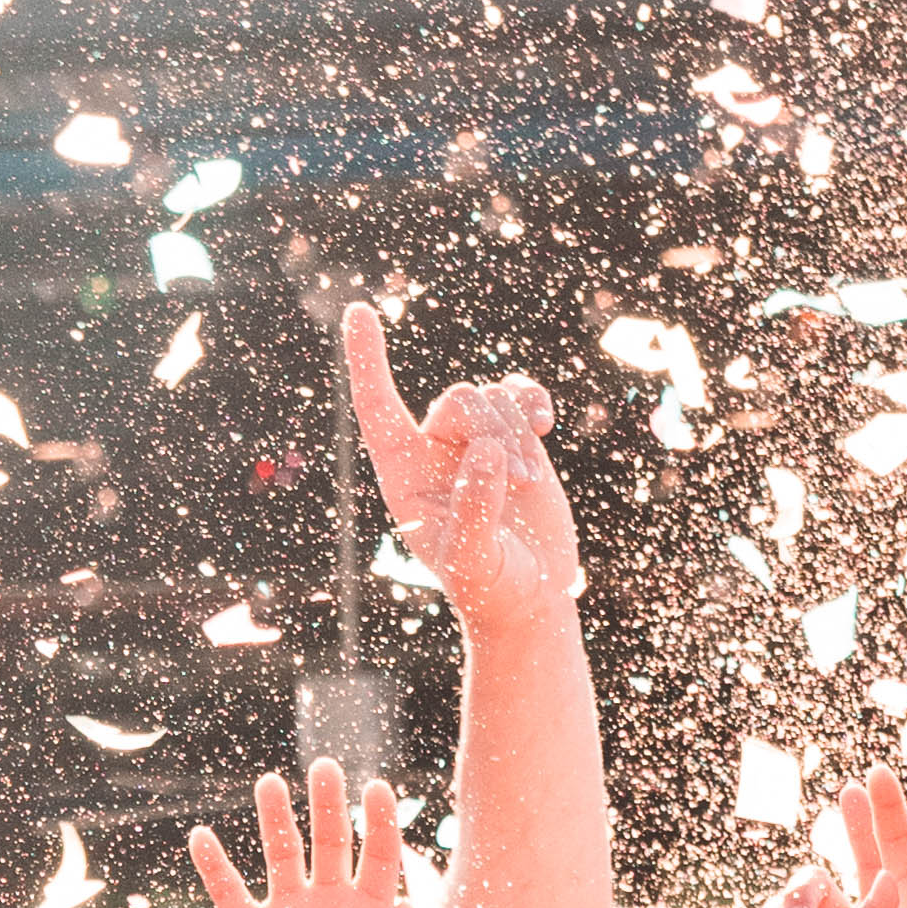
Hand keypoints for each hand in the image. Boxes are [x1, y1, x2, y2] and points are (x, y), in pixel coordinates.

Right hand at [190, 760, 416, 907]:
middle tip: (324, 768)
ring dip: (276, 819)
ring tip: (269, 783)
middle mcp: (329, 906)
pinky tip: (201, 837)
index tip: (377, 788)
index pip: (379, 856)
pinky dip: (214, 866)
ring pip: (281, 855)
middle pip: (330, 842)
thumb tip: (409, 904)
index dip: (379, 822)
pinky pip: (228, 894)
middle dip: (329, 805)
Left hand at [341, 307, 577, 625]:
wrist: (530, 596)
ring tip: (528, 486)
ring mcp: (474, 441)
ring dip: (518, 435)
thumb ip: (474, 508)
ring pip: (493, 398)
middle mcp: (432, 451)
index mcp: (403, 477)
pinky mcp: (513, 437)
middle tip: (518, 483)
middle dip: (492, 432)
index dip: (367, 361)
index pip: (377, 409)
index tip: (359, 311)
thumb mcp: (476, 561)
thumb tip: (487, 450)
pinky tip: (547, 426)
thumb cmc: (491, 587)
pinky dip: (533, 402)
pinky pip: (518, 393)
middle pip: (457, 401)